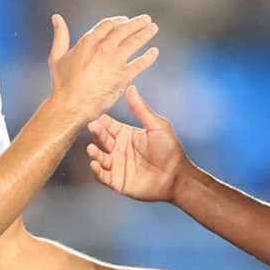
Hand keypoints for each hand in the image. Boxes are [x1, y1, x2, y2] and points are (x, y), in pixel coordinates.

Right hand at [48, 14, 159, 121]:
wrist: (71, 105)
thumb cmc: (62, 84)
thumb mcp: (57, 56)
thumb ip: (60, 35)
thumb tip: (56, 17)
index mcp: (89, 41)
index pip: (109, 24)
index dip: (119, 21)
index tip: (125, 20)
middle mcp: (104, 48)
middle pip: (125, 29)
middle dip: (137, 23)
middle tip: (146, 20)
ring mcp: (115, 61)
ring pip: (135, 42)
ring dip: (145, 33)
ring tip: (153, 28)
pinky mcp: (123, 76)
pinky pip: (140, 63)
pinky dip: (149, 57)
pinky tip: (154, 52)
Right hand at [86, 86, 190, 202]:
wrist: (177, 177)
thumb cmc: (170, 150)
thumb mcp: (156, 126)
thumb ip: (140, 109)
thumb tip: (131, 88)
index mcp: (126, 134)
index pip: (108, 125)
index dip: (101, 121)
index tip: (95, 116)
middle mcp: (119, 148)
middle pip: (101, 139)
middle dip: (96, 133)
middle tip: (93, 127)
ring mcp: (117, 165)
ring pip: (99, 157)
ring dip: (94, 152)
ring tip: (92, 148)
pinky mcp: (117, 181)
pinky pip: (102, 176)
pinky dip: (96, 171)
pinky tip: (95, 164)